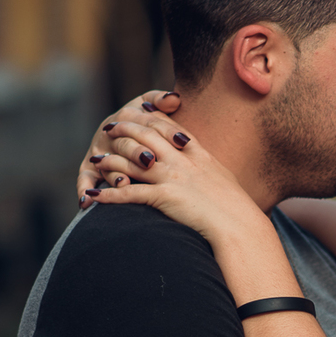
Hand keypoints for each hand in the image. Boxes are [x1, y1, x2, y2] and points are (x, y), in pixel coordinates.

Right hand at [77, 89, 181, 204]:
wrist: (130, 134)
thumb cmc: (146, 123)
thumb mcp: (152, 109)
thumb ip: (161, 101)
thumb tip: (174, 98)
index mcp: (127, 115)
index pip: (147, 121)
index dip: (165, 131)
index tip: (182, 141)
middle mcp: (110, 132)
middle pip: (125, 142)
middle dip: (137, 152)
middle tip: (150, 161)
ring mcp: (99, 150)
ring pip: (106, 163)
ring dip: (114, 173)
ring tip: (124, 183)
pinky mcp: (89, 168)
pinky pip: (85, 179)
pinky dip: (84, 190)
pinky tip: (87, 202)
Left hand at [81, 118, 273, 255]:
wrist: (240, 225)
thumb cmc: (237, 208)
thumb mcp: (224, 179)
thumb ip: (210, 169)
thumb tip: (209, 168)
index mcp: (198, 154)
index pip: (170, 127)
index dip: (151, 117)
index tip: (138, 111)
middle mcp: (182, 161)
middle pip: (147, 136)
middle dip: (126, 129)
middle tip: (110, 126)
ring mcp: (172, 177)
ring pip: (133, 161)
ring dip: (112, 159)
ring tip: (97, 160)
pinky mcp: (165, 197)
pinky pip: (130, 193)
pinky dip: (110, 194)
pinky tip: (95, 195)